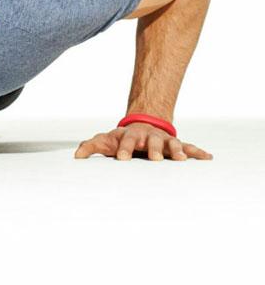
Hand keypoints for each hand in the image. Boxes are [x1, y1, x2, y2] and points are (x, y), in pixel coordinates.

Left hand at [74, 122, 212, 160]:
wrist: (142, 124)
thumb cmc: (122, 138)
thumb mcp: (106, 141)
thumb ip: (91, 146)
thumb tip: (76, 157)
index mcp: (131, 136)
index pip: (126, 141)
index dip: (124, 149)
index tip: (121, 159)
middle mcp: (149, 137)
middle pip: (152, 141)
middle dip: (153, 149)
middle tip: (154, 158)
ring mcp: (163, 140)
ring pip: (171, 143)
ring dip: (177, 150)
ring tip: (181, 159)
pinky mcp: (176, 145)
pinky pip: (188, 147)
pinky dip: (197, 152)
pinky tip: (207, 157)